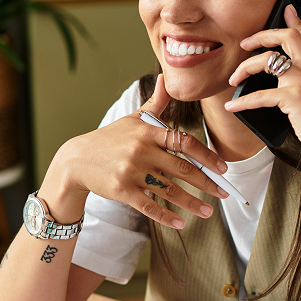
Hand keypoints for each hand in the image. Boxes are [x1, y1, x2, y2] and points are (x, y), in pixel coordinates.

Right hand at [47, 74, 229, 228]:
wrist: (76, 160)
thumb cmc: (109, 139)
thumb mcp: (132, 119)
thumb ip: (155, 103)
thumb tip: (166, 78)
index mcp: (147, 132)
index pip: (184, 142)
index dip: (207, 156)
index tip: (222, 168)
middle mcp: (141, 151)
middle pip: (182, 169)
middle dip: (206, 183)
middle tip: (224, 193)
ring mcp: (131, 172)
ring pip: (169, 190)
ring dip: (192, 203)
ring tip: (208, 211)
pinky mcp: (122, 191)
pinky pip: (149, 206)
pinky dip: (166, 216)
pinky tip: (180, 223)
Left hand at [224, 5, 300, 171]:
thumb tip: (282, 78)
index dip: (297, 22)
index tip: (286, 10)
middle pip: (288, 37)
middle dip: (262, 35)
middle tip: (245, 42)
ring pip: (268, 61)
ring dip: (244, 68)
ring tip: (233, 78)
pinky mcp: (294, 98)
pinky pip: (260, 95)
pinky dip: (242, 102)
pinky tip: (232, 106)